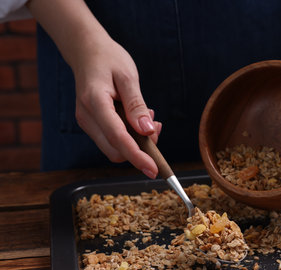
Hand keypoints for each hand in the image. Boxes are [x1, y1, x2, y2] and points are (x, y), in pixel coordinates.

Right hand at [27, 0, 161, 177]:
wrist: (86, 51)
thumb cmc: (108, 59)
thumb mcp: (128, 77)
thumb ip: (136, 105)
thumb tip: (147, 131)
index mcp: (95, 102)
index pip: (118, 138)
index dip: (137, 157)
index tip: (154, 169)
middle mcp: (87, 117)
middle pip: (115, 150)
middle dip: (140, 149)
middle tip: (157, 127)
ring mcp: (87, 122)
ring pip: (114, 148)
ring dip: (136, 142)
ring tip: (148, 118)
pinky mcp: (91, 124)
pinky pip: (112, 140)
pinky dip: (129, 136)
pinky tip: (137, 119)